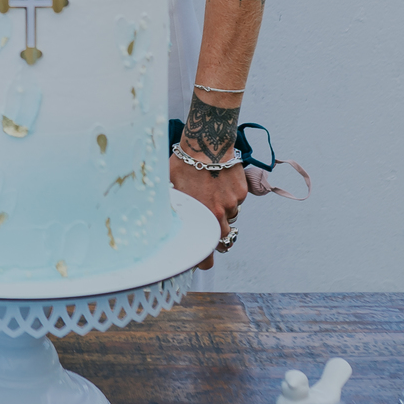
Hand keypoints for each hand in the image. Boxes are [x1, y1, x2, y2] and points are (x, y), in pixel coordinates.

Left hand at [168, 154, 246, 269]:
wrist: (206, 143)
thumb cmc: (183, 164)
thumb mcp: (170, 188)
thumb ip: (173, 210)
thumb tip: (161, 225)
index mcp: (201, 218)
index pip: (207, 256)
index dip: (205, 260)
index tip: (202, 258)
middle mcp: (219, 215)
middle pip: (222, 237)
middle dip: (215, 232)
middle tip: (207, 219)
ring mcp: (232, 203)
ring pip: (230, 216)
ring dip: (222, 211)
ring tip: (209, 192)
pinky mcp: (242, 191)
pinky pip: (236, 201)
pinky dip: (229, 195)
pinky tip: (218, 181)